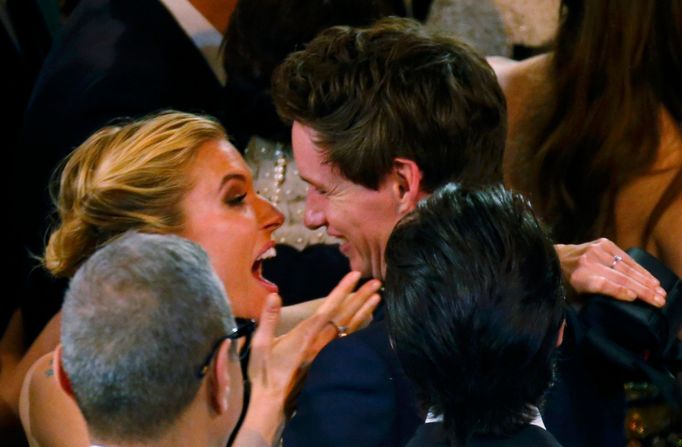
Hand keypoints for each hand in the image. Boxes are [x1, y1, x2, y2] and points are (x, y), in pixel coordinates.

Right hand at [239, 273, 380, 444]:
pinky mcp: (329, 361)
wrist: (273, 405)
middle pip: (346, 314)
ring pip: (351, 327)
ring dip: (365, 311)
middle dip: (362, 296)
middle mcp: (322, 342)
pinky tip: (367, 322)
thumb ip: (268, 318)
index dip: (343, 289)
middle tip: (378, 281)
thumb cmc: (264, 373)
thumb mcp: (260, 344)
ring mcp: (328, 353)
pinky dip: (360, 328)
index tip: (355, 275)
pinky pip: (349, 340)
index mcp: (306, 334)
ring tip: (378, 297)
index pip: (329, 306)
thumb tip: (274, 294)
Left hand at [556, 238, 666, 306]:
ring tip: (660, 291)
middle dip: (643, 289)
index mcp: (578, 278)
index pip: (602, 284)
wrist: (553, 256)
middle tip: (659, 300)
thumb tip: (564, 340)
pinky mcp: (603, 244)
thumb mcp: (566, 299)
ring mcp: (596, 250)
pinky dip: (640, 269)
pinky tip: (651, 278)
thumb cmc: (562, 283)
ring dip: (646, 280)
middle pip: (620, 276)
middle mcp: (588, 262)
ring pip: (627, 267)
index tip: (633, 297)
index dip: (618, 290)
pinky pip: (626, 257)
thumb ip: (572, 315)